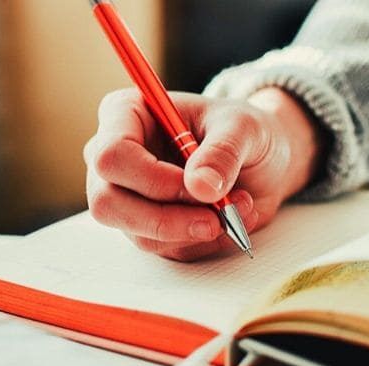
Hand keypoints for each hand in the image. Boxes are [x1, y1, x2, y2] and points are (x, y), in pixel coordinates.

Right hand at [84, 87, 321, 260]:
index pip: (111, 155)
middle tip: (215, 217)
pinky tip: (228, 218)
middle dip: (166, 218)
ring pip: (137, 232)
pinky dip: (201, 240)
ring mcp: (125, 195)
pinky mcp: (144, 226)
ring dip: (193, 230)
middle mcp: (115, 157)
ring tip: (236, 207)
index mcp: (125, 114)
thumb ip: (223, 151)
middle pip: (108, 202)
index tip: (198, 186)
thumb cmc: (243, 131)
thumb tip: (201, 187)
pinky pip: (163, 248)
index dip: (151, 178)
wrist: (260, 159)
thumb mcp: (244, 127)